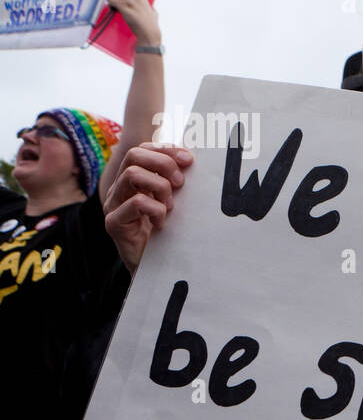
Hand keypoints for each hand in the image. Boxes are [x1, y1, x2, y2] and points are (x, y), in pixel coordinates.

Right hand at [103, 143, 193, 272]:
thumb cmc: (167, 234)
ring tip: (170, 206)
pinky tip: (162, 223)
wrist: (155, 269)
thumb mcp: (174, 202)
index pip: (144, 149)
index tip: (189, 161)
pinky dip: (156, 209)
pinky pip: (136, 203)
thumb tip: (192, 160)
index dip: (166, 150)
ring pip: (133, 175)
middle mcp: (120, 189)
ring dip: (160, 187)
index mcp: (133, 180)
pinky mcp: (113, 223)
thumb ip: (176, 182)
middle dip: (163, 163)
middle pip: (134, 155)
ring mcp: (113, 205)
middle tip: (180, 183)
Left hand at [105, 0, 161, 46]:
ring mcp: (130, 2)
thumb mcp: (154, 14)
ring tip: (112, 5)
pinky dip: (109, 3)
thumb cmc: (152, 26)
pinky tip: (112, 9)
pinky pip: (110, 0)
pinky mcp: (124, 8)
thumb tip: (153, 10)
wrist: (149, 34)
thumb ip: (151, 10)